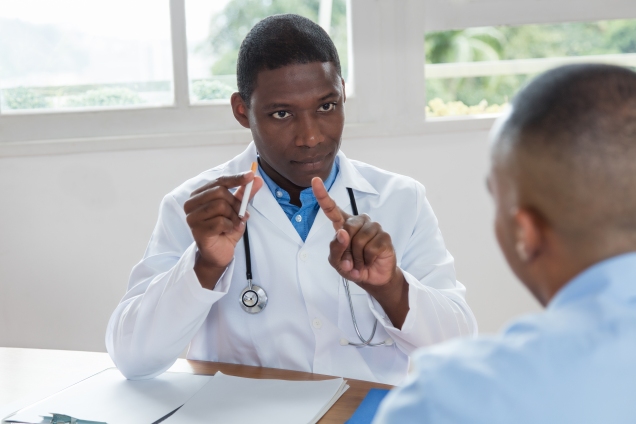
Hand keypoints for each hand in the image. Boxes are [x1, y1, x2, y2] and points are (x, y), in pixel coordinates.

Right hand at [184, 171, 262, 288]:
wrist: (220, 253)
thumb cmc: (225, 229)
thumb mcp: (237, 210)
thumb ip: (245, 194)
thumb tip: (257, 178)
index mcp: (199, 195)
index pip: (219, 181)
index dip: (236, 178)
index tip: (251, 176)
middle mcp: (192, 203)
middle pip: (220, 192)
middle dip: (236, 203)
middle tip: (241, 214)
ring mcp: (192, 217)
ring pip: (220, 206)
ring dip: (233, 216)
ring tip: (233, 224)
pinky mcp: (197, 230)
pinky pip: (220, 221)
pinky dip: (230, 226)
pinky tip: (228, 231)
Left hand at [312, 177, 397, 286]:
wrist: (373, 278)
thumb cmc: (353, 267)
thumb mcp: (337, 262)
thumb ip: (335, 249)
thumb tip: (342, 233)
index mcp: (343, 224)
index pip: (331, 209)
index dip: (323, 195)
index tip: (315, 181)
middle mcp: (358, 222)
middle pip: (347, 228)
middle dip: (347, 250)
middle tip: (351, 261)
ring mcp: (373, 227)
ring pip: (359, 240)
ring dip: (357, 258)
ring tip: (361, 261)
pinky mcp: (384, 236)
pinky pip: (371, 248)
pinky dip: (368, 260)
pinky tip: (371, 260)